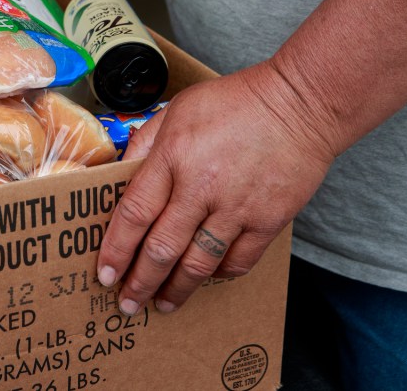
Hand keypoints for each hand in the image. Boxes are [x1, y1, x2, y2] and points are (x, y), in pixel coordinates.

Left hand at [97, 61, 335, 314]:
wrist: (300, 103)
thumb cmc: (235, 102)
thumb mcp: (176, 110)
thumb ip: (145, 144)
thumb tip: (118, 174)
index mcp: (173, 157)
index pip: (134, 213)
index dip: (116, 249)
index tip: (105, 273)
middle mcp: (201, 187)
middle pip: (162, 247)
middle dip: (140, 281)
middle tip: (127, 303)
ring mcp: (237, 207)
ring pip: (198, 263)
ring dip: (176, 289)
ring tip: (162, 304)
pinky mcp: (268, 220)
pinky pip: (237, 261)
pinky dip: (217, 276)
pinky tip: (204, 279)